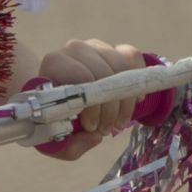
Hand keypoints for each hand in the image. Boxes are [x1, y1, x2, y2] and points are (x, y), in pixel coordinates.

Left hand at [27, 38, 144, 161]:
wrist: (57, 93)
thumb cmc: (53, 115)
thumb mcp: (55, 138)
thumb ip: (70, 145)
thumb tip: (95, 137)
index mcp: (54, 64)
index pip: (81, 77)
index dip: (91, 105)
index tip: (92, 127)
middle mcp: (74, 50)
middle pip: (103, 74)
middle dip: (110, 108)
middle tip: (108, 129)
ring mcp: (95, 46)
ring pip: (121, 67)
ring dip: (124, 101)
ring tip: (119, 122)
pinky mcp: (114, 49)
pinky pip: (133, 56)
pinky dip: (138, 80)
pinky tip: (134, 100)